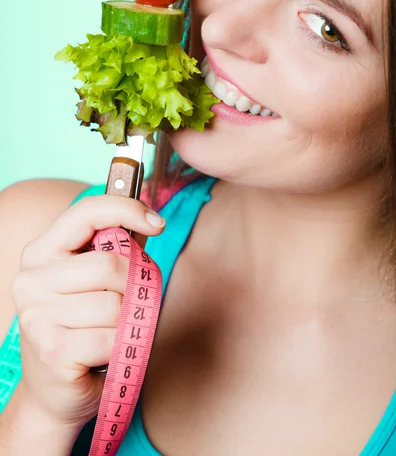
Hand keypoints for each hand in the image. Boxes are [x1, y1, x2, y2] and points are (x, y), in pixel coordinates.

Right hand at [11, 194, 164, 429]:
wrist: (54, 392)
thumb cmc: (82, 329)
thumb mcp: (94, 283)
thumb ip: (117, 249)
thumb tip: (150, 219)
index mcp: (41, 253)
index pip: (85, 212)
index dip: (126, 209)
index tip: (158, 223)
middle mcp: (31, 280)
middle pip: (109, 265)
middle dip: (134, 286)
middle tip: (127, 305)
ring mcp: (37, 316)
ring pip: (115, 305)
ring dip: (127, 323)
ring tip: (110, 332)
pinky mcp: (52, 350)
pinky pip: (113, 338)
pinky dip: (121, 348)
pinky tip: (103, 354)